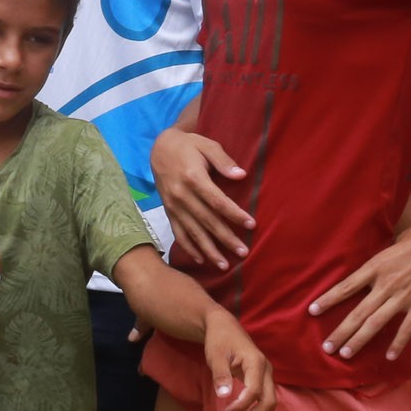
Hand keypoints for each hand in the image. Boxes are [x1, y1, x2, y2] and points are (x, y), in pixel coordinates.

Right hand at [151, 122, 252, 269]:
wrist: (159, 149)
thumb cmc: (189, 145)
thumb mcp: (207, 145)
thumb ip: (223, 160)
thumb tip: (241, 175)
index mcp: (193, 178)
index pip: (217, 201)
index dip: (234, 214)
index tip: (251, 225)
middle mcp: (181, 195)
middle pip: (207, 221)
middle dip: (226, 238)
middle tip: (243, 252)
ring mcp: (173, 206)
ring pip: (193, 232)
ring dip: (209, 250)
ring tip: (224, 265)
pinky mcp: (168, 211)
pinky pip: (178, 233)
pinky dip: (189, 247)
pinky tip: (201, 259)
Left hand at [201, 309, 275, 410]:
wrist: (224, 326)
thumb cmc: (219, 339)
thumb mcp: (215, 356)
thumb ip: (221, 375)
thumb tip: (224, 396)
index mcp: (256, 362)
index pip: (255, 391)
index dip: (242, 405)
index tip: (227, 410)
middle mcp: (266, 369)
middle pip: (270, 401)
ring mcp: (266, 373)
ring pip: (270, 401)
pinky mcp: (262, 377)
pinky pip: (264, 397)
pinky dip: (256, 408)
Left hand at [310, 211, 410, 363]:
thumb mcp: (395, 243)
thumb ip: (382, 260)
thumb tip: (374, 267)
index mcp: (377, 266)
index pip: (346, 287)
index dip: (328, 300)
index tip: (312, 311)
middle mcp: (386, 284)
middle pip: (357, 312)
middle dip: (340, 332)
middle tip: (326, 347)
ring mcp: (405, 296)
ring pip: (376, 323)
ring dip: (359, 340)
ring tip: (345, 354)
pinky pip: (407, 329)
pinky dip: (397, 344)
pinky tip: (388, 356)